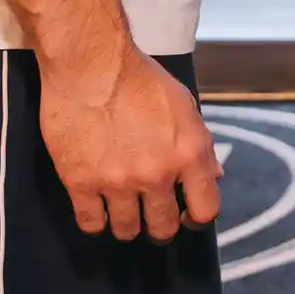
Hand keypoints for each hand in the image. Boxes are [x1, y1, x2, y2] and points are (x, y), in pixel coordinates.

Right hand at [39, 41, 222, 243]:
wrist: (91, 63)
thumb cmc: (140, 78)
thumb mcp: (184, 105)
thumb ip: (200, 145)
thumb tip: (213, 176)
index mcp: (188, 154)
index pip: (205, 210)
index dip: (196, 218)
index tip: (186, 216)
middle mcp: (157, 174)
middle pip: (164, 227)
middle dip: (160, 226)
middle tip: (150, 216)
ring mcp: (117, 182)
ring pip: (126, 230)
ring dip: (127, 225)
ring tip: (122, 211)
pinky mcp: (81, 182)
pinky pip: (91, 223)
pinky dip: (96, 221)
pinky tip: (97, 209)